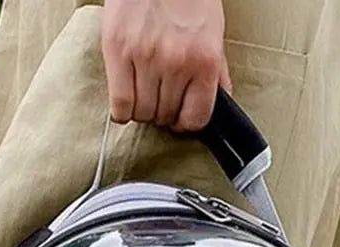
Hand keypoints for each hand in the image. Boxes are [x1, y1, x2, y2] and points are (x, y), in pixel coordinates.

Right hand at [101, 0, 230, 131]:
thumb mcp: (212, 30)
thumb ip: (216, 69)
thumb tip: (222, 99)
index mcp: (203, 59)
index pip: (195, 119)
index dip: (185, 122)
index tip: (179, 117)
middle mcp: (176, 62)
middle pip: (165, 117)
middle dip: (162, 112)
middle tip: (159, 97)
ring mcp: (145, 57)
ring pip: (142, 114)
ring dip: (142, 109)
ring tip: (143, 91)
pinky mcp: (118, 50)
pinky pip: (119, 105)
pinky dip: (122, 109)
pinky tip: (126, 96)